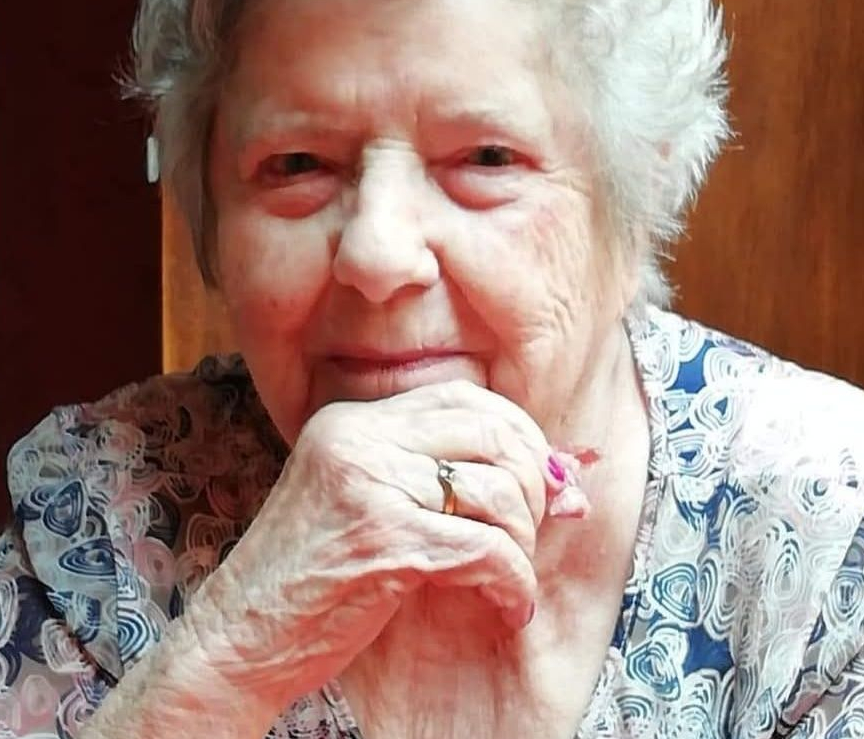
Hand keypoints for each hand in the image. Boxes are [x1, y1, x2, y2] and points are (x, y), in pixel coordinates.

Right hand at [187, 379, 572, 706]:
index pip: (464, 396)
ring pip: (498, 491)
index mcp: (353, 420)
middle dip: (535, 481)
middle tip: (540, 529)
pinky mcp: (385, 539)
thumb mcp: (369, 506)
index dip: (518, 433)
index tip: (544, 478)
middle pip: (492, 431)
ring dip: (524, 543)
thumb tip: (563, 482)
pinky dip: (514, 583)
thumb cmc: (311, 578)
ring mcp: (371, 483)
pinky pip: (487, 549)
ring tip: (512, 578)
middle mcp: (361, 437)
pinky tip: (509, 607)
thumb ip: (442, 482)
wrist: (238, 637)